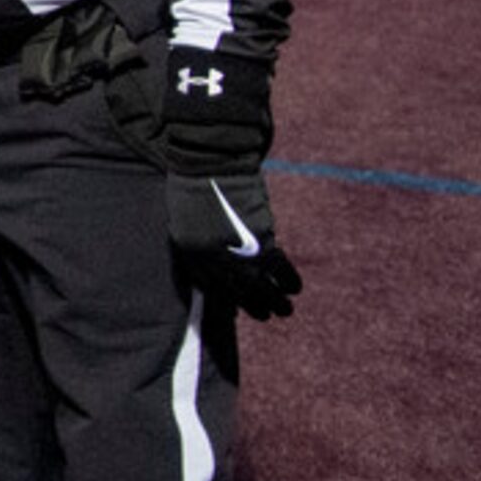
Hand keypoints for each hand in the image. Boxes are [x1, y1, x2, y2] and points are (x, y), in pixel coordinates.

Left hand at [166, 171, 301, 319]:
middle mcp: (215, 262)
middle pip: (239, 293)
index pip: (212, 289)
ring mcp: (240, 255)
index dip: (229, 301)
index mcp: (192, 257)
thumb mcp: (185, 221)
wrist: (209, 165)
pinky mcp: (263, 243)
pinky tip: (295, 288)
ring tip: (286, 309)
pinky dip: (289, 280)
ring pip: (261, 288)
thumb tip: (220, 262)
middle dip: (254, 306)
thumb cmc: (194, 186)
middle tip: (267, 315)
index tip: (239, 310)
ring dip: (276, 301)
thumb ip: (200, 245)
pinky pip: (280, 270)